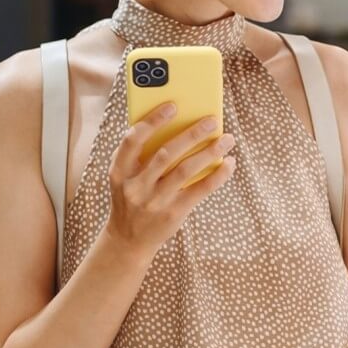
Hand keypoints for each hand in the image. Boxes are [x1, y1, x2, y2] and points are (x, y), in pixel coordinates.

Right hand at [104, 103, 235, 258]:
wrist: (128, 241)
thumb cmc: (132, 199)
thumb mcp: (126, 178)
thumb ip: (142, 155)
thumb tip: (176, 125)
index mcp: (119, 172)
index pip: (132, 141)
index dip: (152, 121)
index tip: (173, 106)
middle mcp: (135, 186)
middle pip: (166, 154)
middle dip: (191, 134)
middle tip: (212, 120)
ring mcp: (154, 202)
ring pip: (185, 170)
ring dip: (209, 152)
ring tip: (227, 139)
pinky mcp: (173, 214)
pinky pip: (200, 190)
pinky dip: (217, 175)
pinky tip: (228, 163)